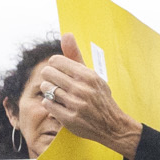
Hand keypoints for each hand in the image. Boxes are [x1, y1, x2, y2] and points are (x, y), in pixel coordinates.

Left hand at [36, 34, 144, 155]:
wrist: (113, 126)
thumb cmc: (99, 97)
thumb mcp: (92, 75)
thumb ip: (75, 55)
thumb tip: (66, 34)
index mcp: (88, 75)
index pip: (56, 60)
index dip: (55, 65)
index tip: (60, 71)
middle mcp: (82, 89)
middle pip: (48, 73)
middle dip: (49, 77)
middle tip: (56, 82)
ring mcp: (75, 104)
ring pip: (46, 88)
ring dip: (49, 91)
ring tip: (58, 94)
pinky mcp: (69, 118)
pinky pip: (47, 103)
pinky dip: (50, 103)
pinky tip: (59, 105)